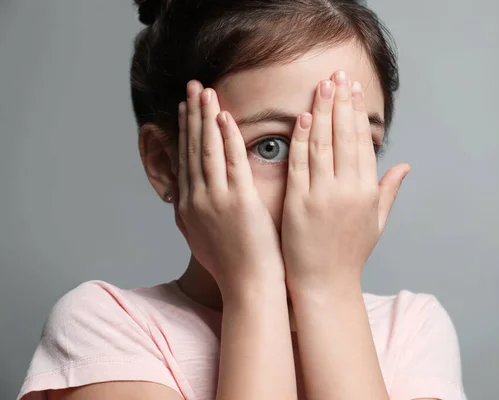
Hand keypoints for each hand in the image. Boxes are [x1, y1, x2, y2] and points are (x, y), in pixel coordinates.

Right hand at [175, 81, 284, 296]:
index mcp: (188, 209)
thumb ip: (198, 215)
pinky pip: (231, 163)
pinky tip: (224, 117)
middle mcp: (195, 201)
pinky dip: (226, 138)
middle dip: (191, 116)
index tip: (186, 109)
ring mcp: (215, 201)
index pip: (186, 161)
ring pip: (207, 150)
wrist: (249, 289)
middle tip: (192, 87)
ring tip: (204, 91)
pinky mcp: (238, 203)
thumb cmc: (235, 267)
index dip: (185, 132)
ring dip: (204, 118)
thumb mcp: (206, 239)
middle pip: (192, 149)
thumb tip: (193, 200)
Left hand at [281, 71, 410, 293]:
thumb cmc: (350, 254)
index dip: (357, 113)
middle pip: (343, 137)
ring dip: (320, 113)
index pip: (362, 142)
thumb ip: (388, 190)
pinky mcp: (298, 203)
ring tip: (321, 87)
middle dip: (340, 103)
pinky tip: (301, 118)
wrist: (325, 284)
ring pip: (321, 145)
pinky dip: (300, 140)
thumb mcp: (376, 222)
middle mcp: (347, 190)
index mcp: (366, 191)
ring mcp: (321, 195)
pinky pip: (299, 165)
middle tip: (337, 75)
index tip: (352, 90)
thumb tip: (404, 166)